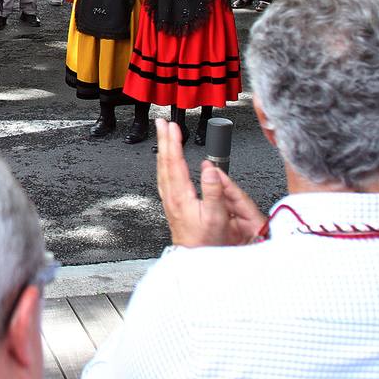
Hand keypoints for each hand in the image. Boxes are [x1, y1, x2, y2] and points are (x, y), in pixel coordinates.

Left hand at [156, 120, 265, 246]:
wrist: (195, 256)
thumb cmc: (206, 240)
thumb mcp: (216, 217)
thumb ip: (214, 191)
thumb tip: (209, 168)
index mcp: (180, 195)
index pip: (174, 162)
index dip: (172, 142)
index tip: (171, 127)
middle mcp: (170, 195)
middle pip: (164, 161)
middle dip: (164, 139)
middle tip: (162, 123)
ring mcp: (169, 199)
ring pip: (162, 168)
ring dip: (163, 149)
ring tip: (163, 136)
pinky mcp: (170, 203)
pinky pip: (164, 177)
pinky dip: (164, 163)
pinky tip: (166, 162)